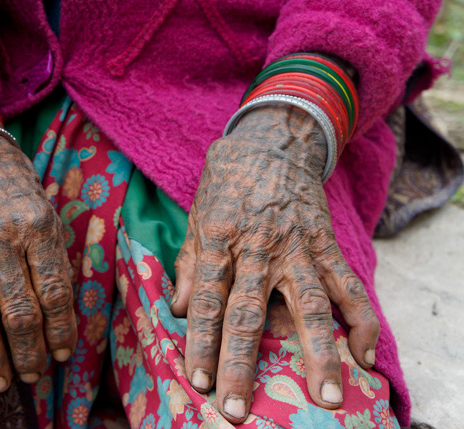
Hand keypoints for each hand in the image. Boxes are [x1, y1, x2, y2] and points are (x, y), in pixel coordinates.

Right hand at [0, 103, 76, 391]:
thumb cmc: (19, 190)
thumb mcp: (49, 216)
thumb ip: (55, 262)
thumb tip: (61, 316)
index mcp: (37, 229)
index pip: (53, 294)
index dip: (60, 332)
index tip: (63, 357)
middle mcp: (1, 242)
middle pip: (18, 313)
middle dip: (28, 353)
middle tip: (33, 377)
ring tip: (1, 383)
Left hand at [171, 104, 379, 422]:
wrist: (274, 139)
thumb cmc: (227, 180)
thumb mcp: (196, 214)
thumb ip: (187, 262)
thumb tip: (178, 309)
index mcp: (218, 240)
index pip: (205, 302)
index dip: (200, 344)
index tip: (198, 382)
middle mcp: (257, 247)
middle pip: (247, 314)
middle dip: (241, 365)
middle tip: (237, 410)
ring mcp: (296, 246)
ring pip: (308, 305)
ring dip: (318, 354)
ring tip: (327, 396)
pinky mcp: (326, 243)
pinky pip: (348, 285)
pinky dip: (360, 319)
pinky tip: (363, 354)